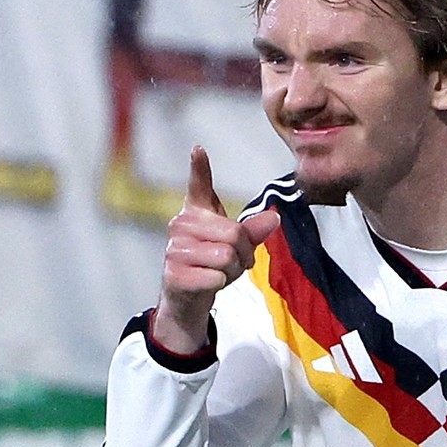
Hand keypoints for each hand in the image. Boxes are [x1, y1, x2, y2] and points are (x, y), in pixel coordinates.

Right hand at [152, 146, 279, 354]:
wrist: (189, 297)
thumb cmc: (212, 264)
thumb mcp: (237, 246)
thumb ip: (253, 230)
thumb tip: (274, 217)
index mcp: (196, 212)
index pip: (198, 185)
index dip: (199, 167)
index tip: (198, 149)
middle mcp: (180, 225)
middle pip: (234, 233)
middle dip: (243, 252)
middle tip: (234, 261)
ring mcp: (174, 248)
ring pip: (226, 256)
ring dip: (232, 270)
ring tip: (218, 272)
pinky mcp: (173, 273)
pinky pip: (216, 276)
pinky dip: (220, 284)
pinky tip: (207, 283)